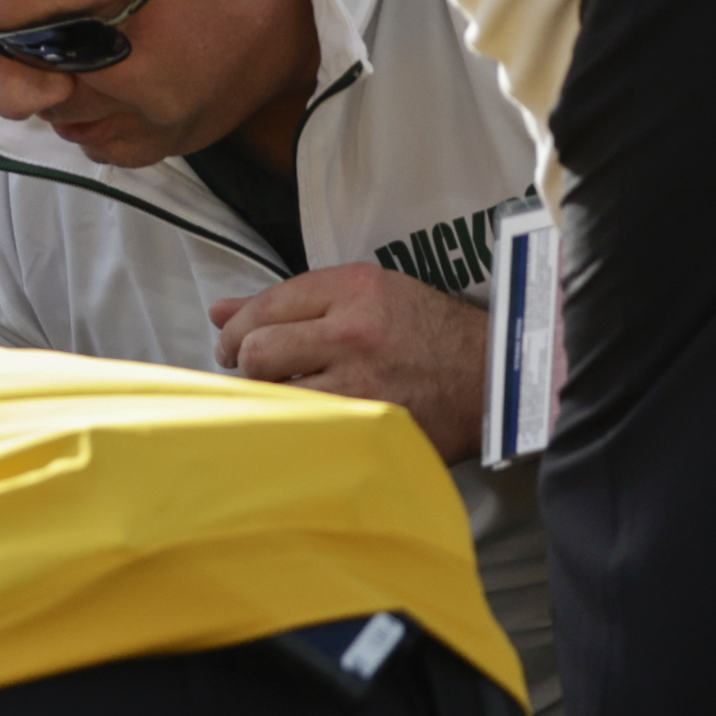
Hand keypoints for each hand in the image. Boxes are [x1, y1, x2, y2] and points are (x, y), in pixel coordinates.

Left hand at [214, 264, 492, 460]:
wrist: (495, 376)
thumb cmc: (431, 334)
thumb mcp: (370, 295)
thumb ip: (294, 301)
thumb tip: (219, 309)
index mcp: (355, 288)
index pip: (267, 304)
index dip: (236, 327)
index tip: (231, 342)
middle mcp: (353, 331)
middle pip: (257, 350)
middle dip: (242, 363)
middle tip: (248, 372)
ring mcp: (361, 382)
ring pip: (275, 393)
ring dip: (267, 398)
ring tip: (275, 398)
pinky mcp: (370, 424)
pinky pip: (305, 427)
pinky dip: (292, 426)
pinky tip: (297, 423)